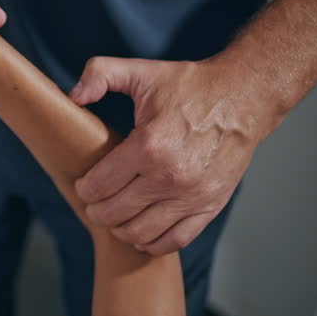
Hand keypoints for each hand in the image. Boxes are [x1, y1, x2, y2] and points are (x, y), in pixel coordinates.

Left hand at [70, 56, 278, 255]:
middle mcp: (170, 176)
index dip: (84, 188)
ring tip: (115, 217)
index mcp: (148, 145)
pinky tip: (141, 234)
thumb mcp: (140, 71)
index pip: (100, 185)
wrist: (244, 97)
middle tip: (94, 203)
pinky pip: (175, 240)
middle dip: (97, 211)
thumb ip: (99, 74)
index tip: (84, 185)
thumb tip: (73, 97)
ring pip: (141, 232)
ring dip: (120, 229)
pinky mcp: (211, 206)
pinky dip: (153, 244)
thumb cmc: (190, 86)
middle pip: (115, 212)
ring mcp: (192, 195)